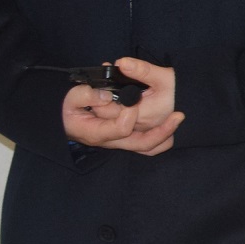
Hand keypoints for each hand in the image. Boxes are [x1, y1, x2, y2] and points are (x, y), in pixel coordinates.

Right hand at [60, 57, 182, 155]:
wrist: (66, 123)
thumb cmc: (69, 110)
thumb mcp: (71, 99)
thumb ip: (86, 95)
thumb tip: (107, 95)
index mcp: (98, 132)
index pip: (121, 129)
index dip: (129, 115)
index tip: (134, 102)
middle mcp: (112, 141)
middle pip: (141, 143)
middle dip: (161, 131)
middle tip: (177, 115)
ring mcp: (120, 142)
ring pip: (147, 147)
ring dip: (164, 135)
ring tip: (178, 119)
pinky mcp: (126, 139)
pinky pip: (147, 146)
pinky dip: (160, 139)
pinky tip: (171, 126)